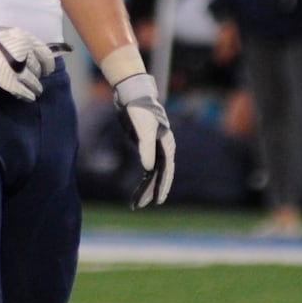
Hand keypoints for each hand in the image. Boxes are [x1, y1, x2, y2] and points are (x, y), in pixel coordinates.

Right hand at [0, 0, 54, 100]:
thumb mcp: (8, 32)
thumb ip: (22, 42)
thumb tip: (33, 53)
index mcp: (26, 40)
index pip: (47, 55)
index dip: (48, 64)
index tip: (46, 68)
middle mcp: (26, 55)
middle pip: (39, 69)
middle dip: (38, 74)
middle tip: (35, 77)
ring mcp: (18, 70)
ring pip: (35, 82)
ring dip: (35, 87)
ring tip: (34, 89)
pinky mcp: (10, 82)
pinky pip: (25, 92)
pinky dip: (28, 94)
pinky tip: (28, 96)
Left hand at [113, 73, 174, 208]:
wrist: (134, 97)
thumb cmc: (140, 111)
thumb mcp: (143, 128)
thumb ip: (146, 147)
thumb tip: (149, 169)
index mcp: (167, 146)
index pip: (166, 171)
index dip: (162, 186)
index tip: (157, 200)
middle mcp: (164, 149)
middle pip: (161, 175)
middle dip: (153, 190)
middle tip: (144, 205)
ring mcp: (157, 149)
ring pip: (155, 173)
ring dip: (147, 187)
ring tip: (139, 202)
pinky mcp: (147, 148)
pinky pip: (148, 168)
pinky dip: (144, 178)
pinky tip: (140, 189)